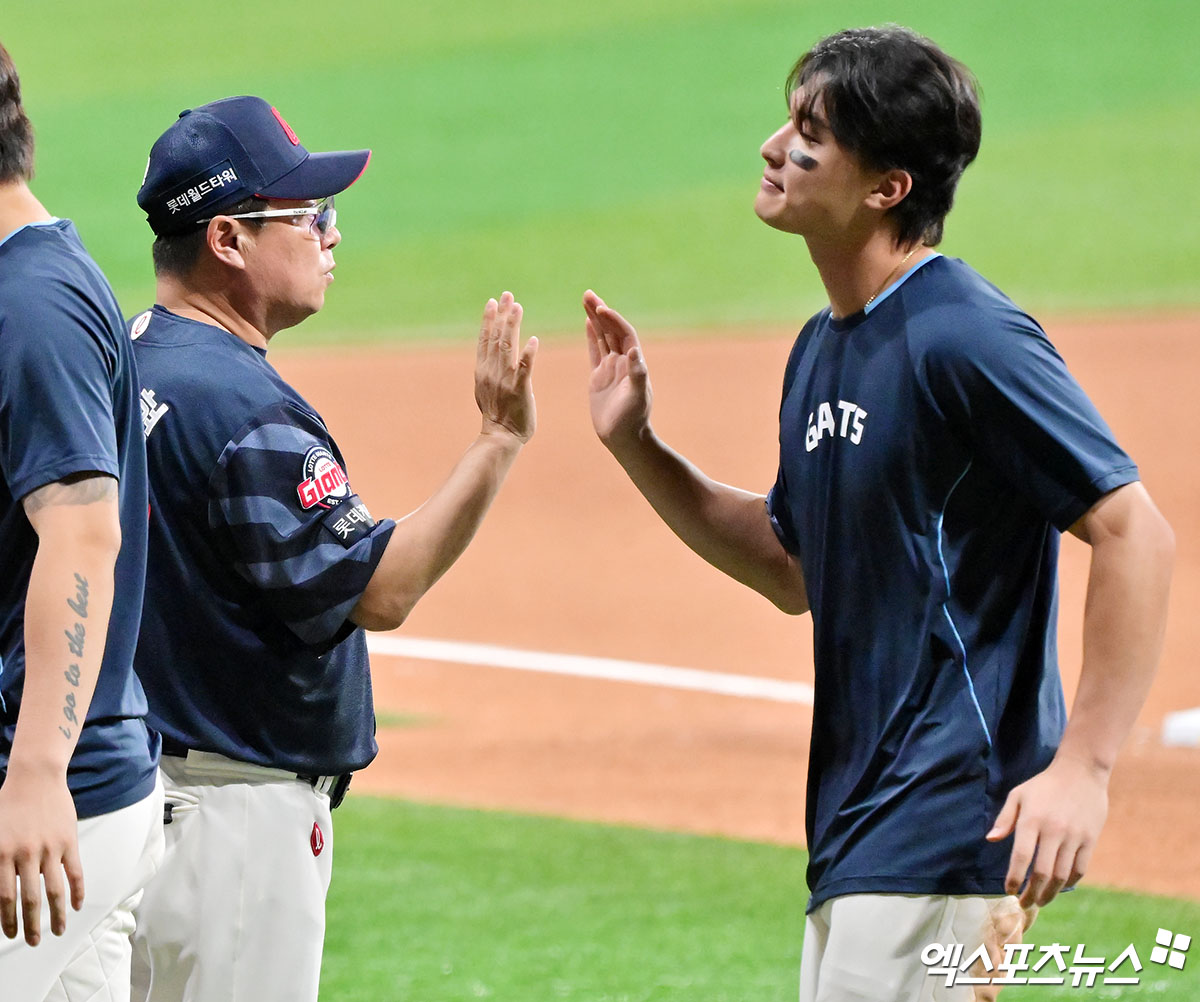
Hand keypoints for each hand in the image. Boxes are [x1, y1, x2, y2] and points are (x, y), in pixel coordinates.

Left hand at [0, 769, 84, 944]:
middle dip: (31, 925)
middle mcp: (26, 855)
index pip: (5, 897)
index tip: (9, 934)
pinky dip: (77, 891)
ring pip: (54, 890)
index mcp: (2, 854)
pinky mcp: (68, 842)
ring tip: (58, 931)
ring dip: (57, 915)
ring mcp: (50, 848)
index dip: (7, 920)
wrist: (35, 778)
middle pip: (29, 899)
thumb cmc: (8, 803)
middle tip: (33, 942)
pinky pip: (75, 872)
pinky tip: (77, 905)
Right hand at [475, 291, 536, 441]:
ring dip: (512, 326)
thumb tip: (490, 356)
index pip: (485, 340)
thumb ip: (490, 371)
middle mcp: (492, 372)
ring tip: (517, 308)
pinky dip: (528, 354)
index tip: (493, 301)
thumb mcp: (486, 389)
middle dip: (502, 315)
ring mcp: (505, 381)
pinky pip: (524, 369)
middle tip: (507, 295)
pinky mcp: (519, 391)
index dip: (489, 320)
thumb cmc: (497, 416)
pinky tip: (533, 340)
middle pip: (496, 338)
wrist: (500, 438)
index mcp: (483, 371)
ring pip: (507, 348)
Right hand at [583, 290, 651, 450]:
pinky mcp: (599, 377)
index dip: (614, 320)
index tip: (601, 308)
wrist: (624, 438)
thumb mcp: (637, 397)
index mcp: (634, 363)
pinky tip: (587, 323)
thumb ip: (637, 374)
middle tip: (588, 294)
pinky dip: (592, 336)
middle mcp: (624, 362)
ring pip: (602, 337)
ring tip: (586, 300)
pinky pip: (595, 351)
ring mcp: (611, 368)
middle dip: (600, 312)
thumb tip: (634, 352)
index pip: (624, 334)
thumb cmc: (633, 419)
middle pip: (612, 330)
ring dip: (595, 319)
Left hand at [986, 754, 1108, 907]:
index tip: (1009, 890)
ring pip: (1062, 875)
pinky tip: (1059, 887)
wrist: (1081, 771)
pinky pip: (1080, 869)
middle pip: (1042, 872)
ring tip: (1040, 901)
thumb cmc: (1044, 785)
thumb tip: (990, 840)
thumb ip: (1005, 819)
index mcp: (1031, 820)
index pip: (1021, 857)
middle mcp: (1053, 831)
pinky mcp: (1090, 840)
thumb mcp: (1018, 795)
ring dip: (1050, 893)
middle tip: (1024, 904)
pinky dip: (1069, 882)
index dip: (1014, 878)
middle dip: (1032, 893)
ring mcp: (1074, 837)